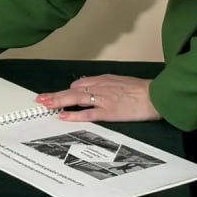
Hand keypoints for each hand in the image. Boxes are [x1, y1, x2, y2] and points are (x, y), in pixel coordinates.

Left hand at [35, 75, 160, 122]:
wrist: (156, 96)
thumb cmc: (142, 90)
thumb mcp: (122, 81)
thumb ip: (106, 84)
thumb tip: (89, 86)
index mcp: (104, 80)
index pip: (80, 84)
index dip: (67, 91)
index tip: (56, 96)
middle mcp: (100, 88)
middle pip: (73, 90)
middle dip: (55, 95)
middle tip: (40, 99)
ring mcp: (103, 100)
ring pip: (76, 99)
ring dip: (58, 101)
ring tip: (45, 105)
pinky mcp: (109, 112)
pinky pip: (88, 113)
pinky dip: (74, 114)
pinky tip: (63, 116)